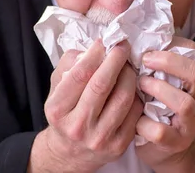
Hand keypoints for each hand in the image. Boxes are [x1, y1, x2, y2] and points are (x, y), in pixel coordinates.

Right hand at [29, 39, 143, 172]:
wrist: (71, 153)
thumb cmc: (66, 112)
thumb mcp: (57, 88)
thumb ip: (70, 64)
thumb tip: (95, 48)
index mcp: (57, 109)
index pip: (80, 74)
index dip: (96, 53)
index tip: (105, 41)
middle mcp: (77, 126)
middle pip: (102, 85)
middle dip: (116, 60)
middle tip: (123, 46)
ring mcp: (99, 138)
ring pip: (123, 98)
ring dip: (130, 75)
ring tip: (129, 66)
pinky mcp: (119, 146)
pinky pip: (135, 112)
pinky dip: (136, 95)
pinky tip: (132, 87)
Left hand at [135, 37, 194, 172]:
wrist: (164, 145)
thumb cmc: (159, 102)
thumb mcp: (164, 77)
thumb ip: (158, 56)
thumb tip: (135, 31)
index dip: (171, 48)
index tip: (148, 49)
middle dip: (168, 63)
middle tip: (144, 60)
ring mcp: (193, 123)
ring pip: (184, 103)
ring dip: (158, 89)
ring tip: (140, 84)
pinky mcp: (177, 142)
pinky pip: (162, 131)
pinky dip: (144, 122)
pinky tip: (136, 116)